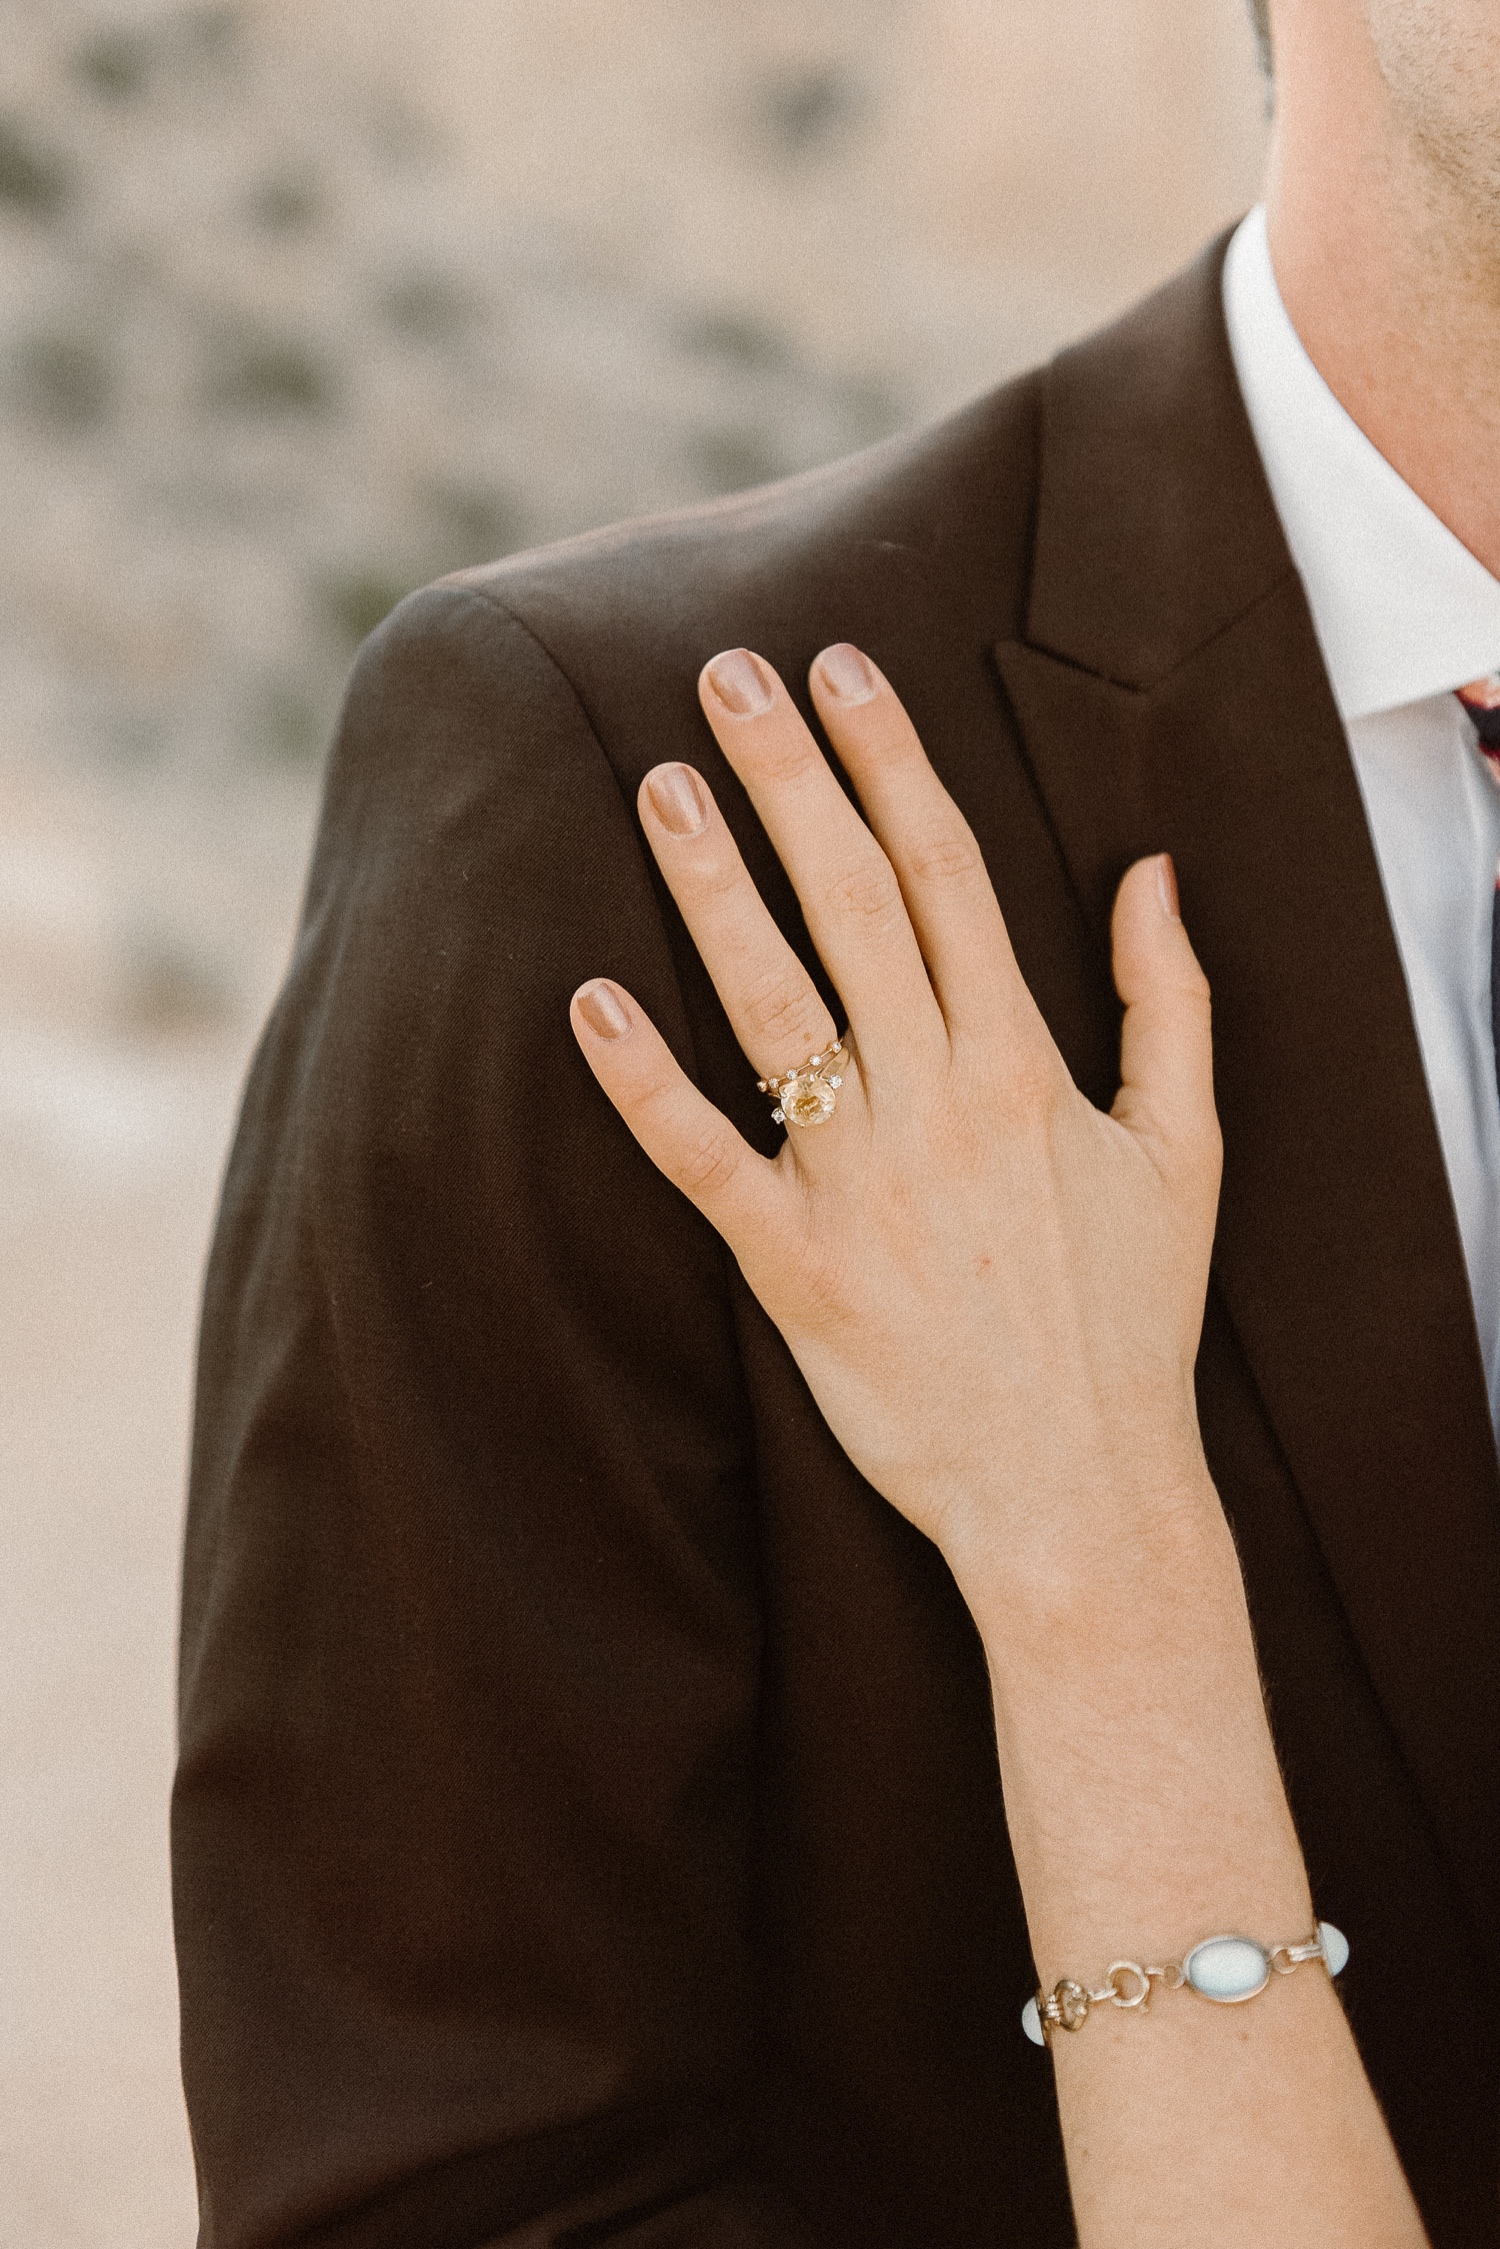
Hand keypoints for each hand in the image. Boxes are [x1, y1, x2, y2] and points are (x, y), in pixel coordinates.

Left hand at [570, 644, 1222, 1602]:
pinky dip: (643, 1085)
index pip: (946, 873)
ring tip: (656, 786)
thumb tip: (1153, 871)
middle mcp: (939, 1101)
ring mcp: (863, 1184)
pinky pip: (705, 1162)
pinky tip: (585, 1002)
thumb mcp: (1187, 1153)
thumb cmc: (1133, 1324)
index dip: (889, 760)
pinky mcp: (798, 1270)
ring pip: (772, 1005)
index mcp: (1024, 1063)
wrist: (1083, 1494)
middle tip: (723, 674)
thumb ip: (1172, 1004)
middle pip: (849, 905)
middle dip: (787, 779)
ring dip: (709, 888)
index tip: (842, 669)